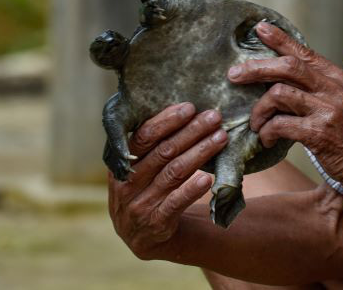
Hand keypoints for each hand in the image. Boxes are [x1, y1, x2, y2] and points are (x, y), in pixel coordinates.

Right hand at [107, 103, 227, 259]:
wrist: (142, 236)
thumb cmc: (146, 189)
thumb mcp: (139, 169)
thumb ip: (152, 145)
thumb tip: (182, 109)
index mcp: (121, 164)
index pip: (143, 136)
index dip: (167, 120)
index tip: (191, 107)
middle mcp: (127, 184)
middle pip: (163, 152)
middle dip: (192, 131)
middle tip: (214, 117)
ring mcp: (139, 205)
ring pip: (174, 173)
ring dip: (200, 153)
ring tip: (221, 138)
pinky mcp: (155, 224)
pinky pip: (175, 203)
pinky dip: (192, 190)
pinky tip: (208, 178)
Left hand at [227, 22, 342, 187]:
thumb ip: (322, 88)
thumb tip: (285, 77)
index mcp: (341, 79)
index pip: (306, 53)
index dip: (280, 40)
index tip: (259, 29)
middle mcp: (335, 90)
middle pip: (288, 67)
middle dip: (256, 68)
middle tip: (234, 75)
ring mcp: (328, 110)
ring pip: (279, 94)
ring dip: (260, 110)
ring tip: (256, 123)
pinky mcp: (320, 134)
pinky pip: (281, 124)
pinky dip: (267, 131)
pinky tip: (267, 139)